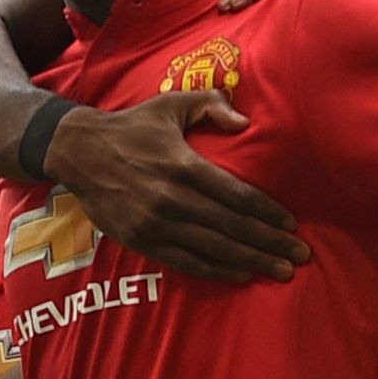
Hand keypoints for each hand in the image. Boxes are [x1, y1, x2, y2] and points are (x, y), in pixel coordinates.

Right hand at [54, 96, 309, 284]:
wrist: (78, 152)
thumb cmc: (133, 126)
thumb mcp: (172, 104)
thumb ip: (211, 105)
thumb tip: (245, 123)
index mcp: (183, 165)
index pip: (236, 195)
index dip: (268, 213)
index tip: (292, 224)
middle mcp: (171, 198)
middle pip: (232, 227)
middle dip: (269, 243)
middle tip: (300, 255)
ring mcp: (155, 224)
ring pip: (213, 249)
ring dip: (251, 262)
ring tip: (281, 270)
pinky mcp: (141, 240)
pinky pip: (186, 262)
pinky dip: (217, 271)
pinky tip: (243, 274)